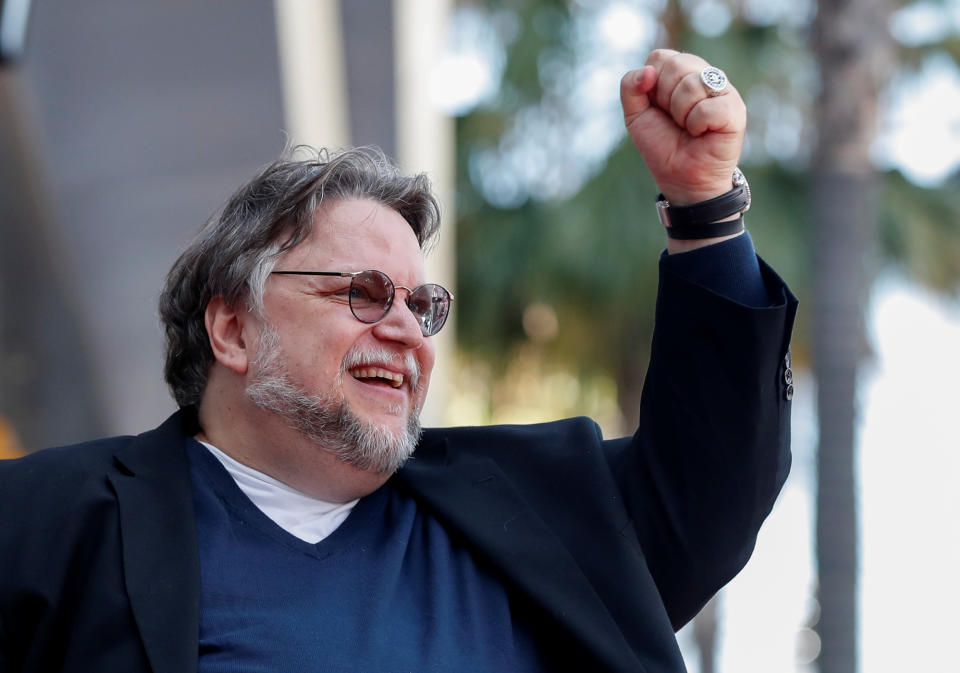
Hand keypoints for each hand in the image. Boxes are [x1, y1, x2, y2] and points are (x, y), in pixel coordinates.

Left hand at [621, 50, 745, 205]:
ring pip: (692, 83)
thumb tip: (648, 71)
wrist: (681, 179)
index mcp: (681, 73)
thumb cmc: (663, 146)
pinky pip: (708, 107)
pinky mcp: (735, 109)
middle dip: (665, 98)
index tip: (658, 108)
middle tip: (674, 120)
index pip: (660, 57)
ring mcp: (722, 91)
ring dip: (680, 114)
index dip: (652, 85)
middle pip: (676, 64)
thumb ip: (630, 87)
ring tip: (688, 128)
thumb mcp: (635, 116)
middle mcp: (704, 76)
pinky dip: (697, 125)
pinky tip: (702, 133)